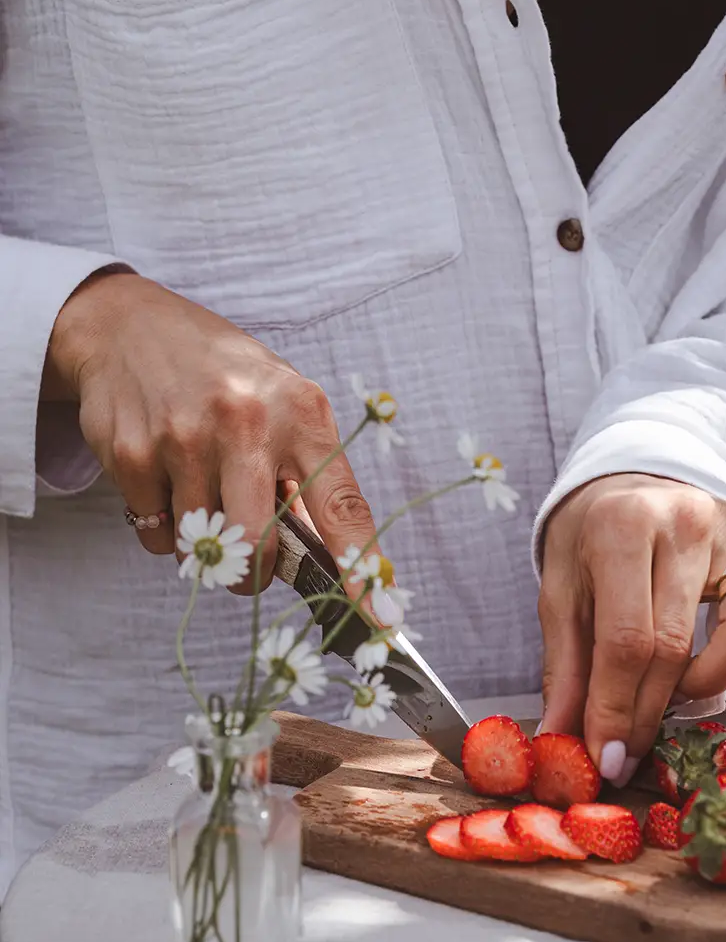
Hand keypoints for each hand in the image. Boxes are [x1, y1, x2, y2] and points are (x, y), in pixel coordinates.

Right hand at [45, 271, 374, 588]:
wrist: (129, 326)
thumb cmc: (222, 373)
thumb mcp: (284, 402)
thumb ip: (307, 473)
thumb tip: (330, 555)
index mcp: (301, 412)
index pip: (342, 506)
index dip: (362, 568)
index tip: (381, 614)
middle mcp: (245, 423)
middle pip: (259, 548)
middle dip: (256, 575)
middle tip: (250, 560)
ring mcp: (184, 438)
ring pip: (204, 551)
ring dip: (207, 546)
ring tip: (202, 493)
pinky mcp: (133, 454)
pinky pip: (157, 537)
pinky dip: (166, 529)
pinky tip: (168, 482)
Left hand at [538, 473, 725, 782]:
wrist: (627, 478)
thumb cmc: (591, 538)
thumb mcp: (560, 591)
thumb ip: (565, 666)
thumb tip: (561, 741)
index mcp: (625, 528)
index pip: (627, 639)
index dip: (616, 710)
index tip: (607, 759)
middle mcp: (688, 523)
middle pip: (677, 643)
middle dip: (650, 713)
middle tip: (629, 753)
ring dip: (712, 680)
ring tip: (678, 693)